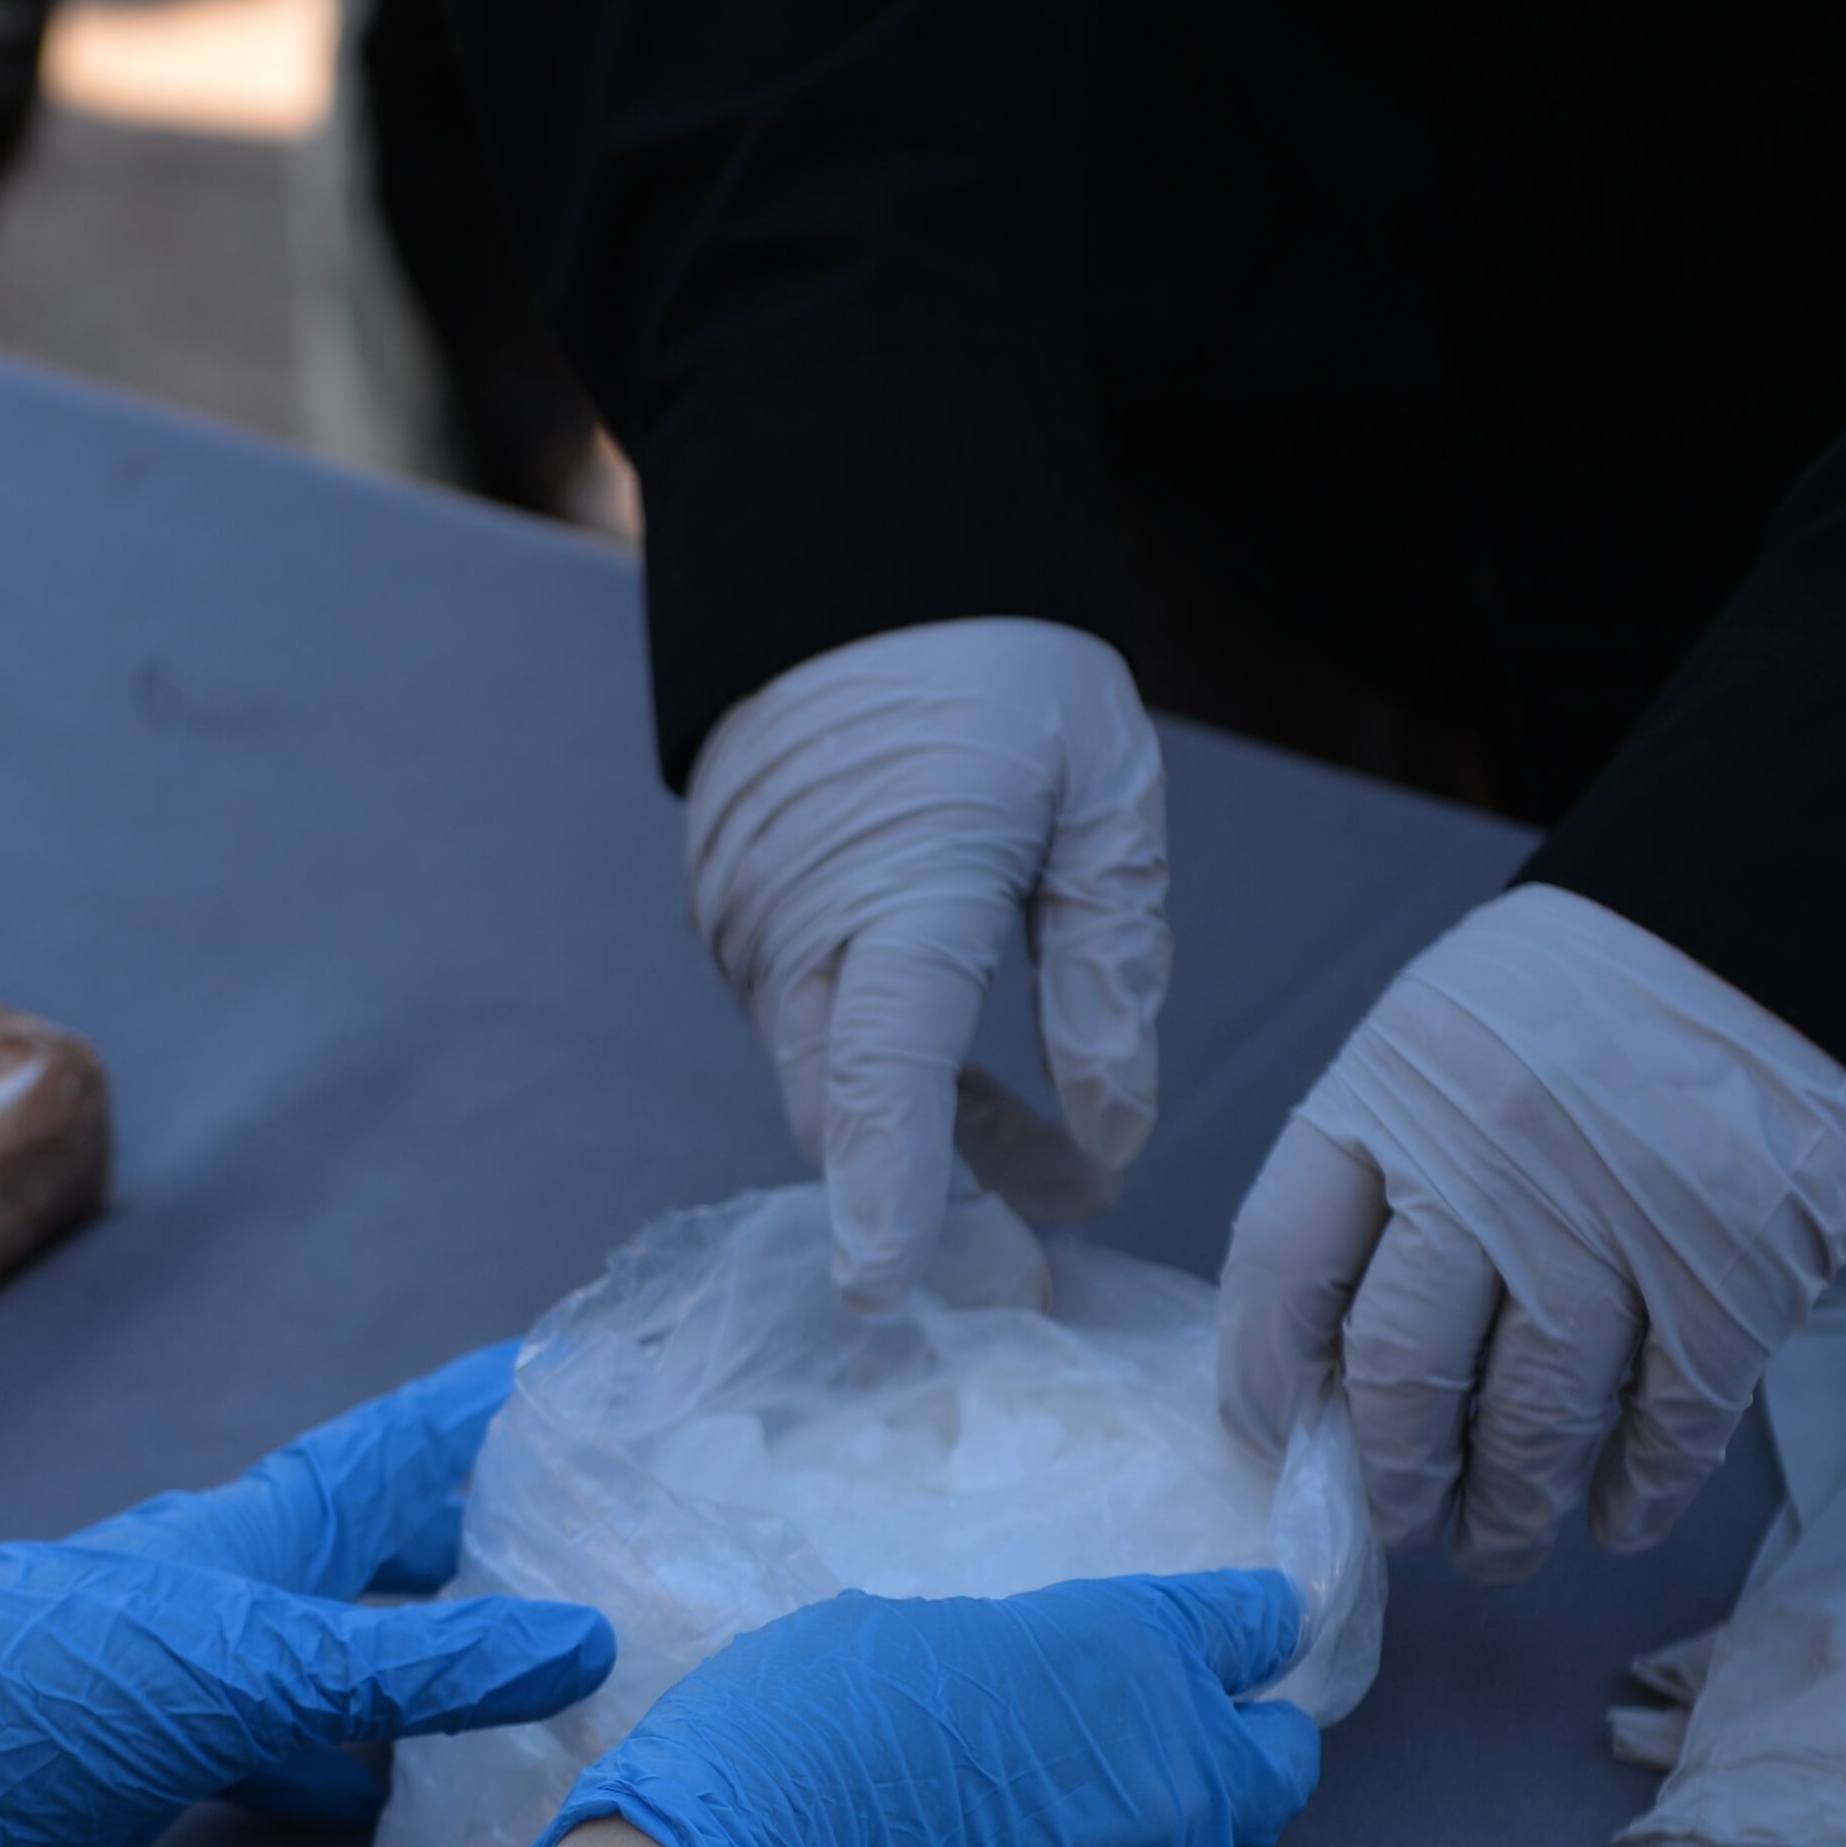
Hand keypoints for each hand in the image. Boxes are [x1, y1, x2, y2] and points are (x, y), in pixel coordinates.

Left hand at [0, 1347, 615, 1846]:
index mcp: (263, 1530)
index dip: (487, 1413)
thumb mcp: (259, 1667)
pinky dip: (357, 1765)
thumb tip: (586, 1642)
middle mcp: (239, 1585)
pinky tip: (400, 1805)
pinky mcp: (162, 1757)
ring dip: (430, 1658)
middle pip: (385, 1544)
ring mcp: (198, 1673)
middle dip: (483, 1534)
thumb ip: (417, 1666)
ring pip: (345, 1650)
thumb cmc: (50, 1689)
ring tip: (538, 1676)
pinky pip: (294, 1745)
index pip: (402, 1450)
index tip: (582, 1373)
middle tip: (597, 1540)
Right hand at [469, 1571, 1318, 1846]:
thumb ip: (1002, 1669)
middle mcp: (1168, 1787)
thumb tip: (1014, 1700)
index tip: (1263, 1623)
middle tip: (1199, 1742)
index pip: (1248, 1626)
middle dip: (1247, 1748)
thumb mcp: (898, 1638)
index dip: (1255, 1622)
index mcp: (1129, 1662)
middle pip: (1280, 1769)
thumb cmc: (791, 1736)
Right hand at [683, 618, 1169, 1313]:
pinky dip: (880, 1076)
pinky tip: (973, 1088)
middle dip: (924, 1208)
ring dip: (920, 1140)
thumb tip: (1113, 1132)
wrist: (851, 557)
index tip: (889, 1288)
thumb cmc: (1002, 672)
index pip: (886, 1063)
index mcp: (907, 878)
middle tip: (1036, 1265)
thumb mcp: (1105, 796)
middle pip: (839, 1112)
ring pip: (824, 1079)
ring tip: (1046, 1167)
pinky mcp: (732, 916)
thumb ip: (1111, 966)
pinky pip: (806, 1029)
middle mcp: (798, 915)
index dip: (891, 1186)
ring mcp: (747, 919)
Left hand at [1218, 884, 1845, 1581]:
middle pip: (1399, 1369)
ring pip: (1533, 1419)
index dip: (1265, 1376)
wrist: (1782, 920)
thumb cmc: (1583, 1003)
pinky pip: (1672, 1421)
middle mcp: (1490, 1166)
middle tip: (1397, 1514)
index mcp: (1392, 1096)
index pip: (1283, 1266)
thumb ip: (1379, 1173)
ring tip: (1497, 1543)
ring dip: (1509, 1507)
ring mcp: (1616, 1227)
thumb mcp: (1438, 1039)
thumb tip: (1327, 1360)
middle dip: (1392, 1473)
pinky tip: (1615, 1518)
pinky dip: (1639, 1488)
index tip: (1279, 1437)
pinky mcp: (1736, 1274)